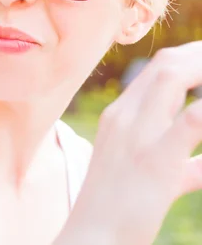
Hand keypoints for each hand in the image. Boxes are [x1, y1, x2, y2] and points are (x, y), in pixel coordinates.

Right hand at [59, 42, 201, 244]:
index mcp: (120, 116)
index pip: (157, 70)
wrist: (93, 236)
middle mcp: (124, 116)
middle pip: (167, 65)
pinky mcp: (154, 161)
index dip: (192, 58)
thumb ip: (183, 163)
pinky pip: (190, 121)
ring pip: (172, 78)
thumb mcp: (149, 176)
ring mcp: (136, 135)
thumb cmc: (120, 208)